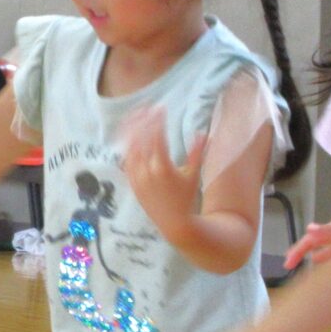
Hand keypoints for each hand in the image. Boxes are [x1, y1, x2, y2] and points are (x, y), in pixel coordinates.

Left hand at [122, 106, 206, 232]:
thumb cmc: (186, 199)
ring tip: (137, 115)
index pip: (157, 136)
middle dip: (143, 120)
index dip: (158, 120)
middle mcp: (146, 171)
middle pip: (140, 138)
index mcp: (163, 167)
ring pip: (130, 147)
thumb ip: (197, 153)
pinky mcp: (132, 183)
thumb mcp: (193, 175)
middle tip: (147, 108)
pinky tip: (130, 134)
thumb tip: (203, 133)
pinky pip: (126, 159)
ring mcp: (137, 177)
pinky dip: (127, 145)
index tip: (161, 108)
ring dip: (132, 129)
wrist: (174, 224)